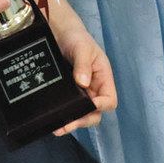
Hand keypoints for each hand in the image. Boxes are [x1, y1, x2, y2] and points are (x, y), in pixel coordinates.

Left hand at [49, 1, 117, 134]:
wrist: (59, 34)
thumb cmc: (76, 38)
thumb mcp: (82, 48)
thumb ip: (83, 64)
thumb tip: (83, 83)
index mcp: (103, 78)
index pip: (109, 100)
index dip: (101, 106)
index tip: (88, 106)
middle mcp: (94, 89)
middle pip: (95, 113)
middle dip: (83, 120)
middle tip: (68, 124)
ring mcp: (80, 93)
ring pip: (81, 115)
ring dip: (72, 123)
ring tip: (58, 128)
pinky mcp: (68, 95)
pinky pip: (68, 110)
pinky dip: (62, 118)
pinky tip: (53, 123)